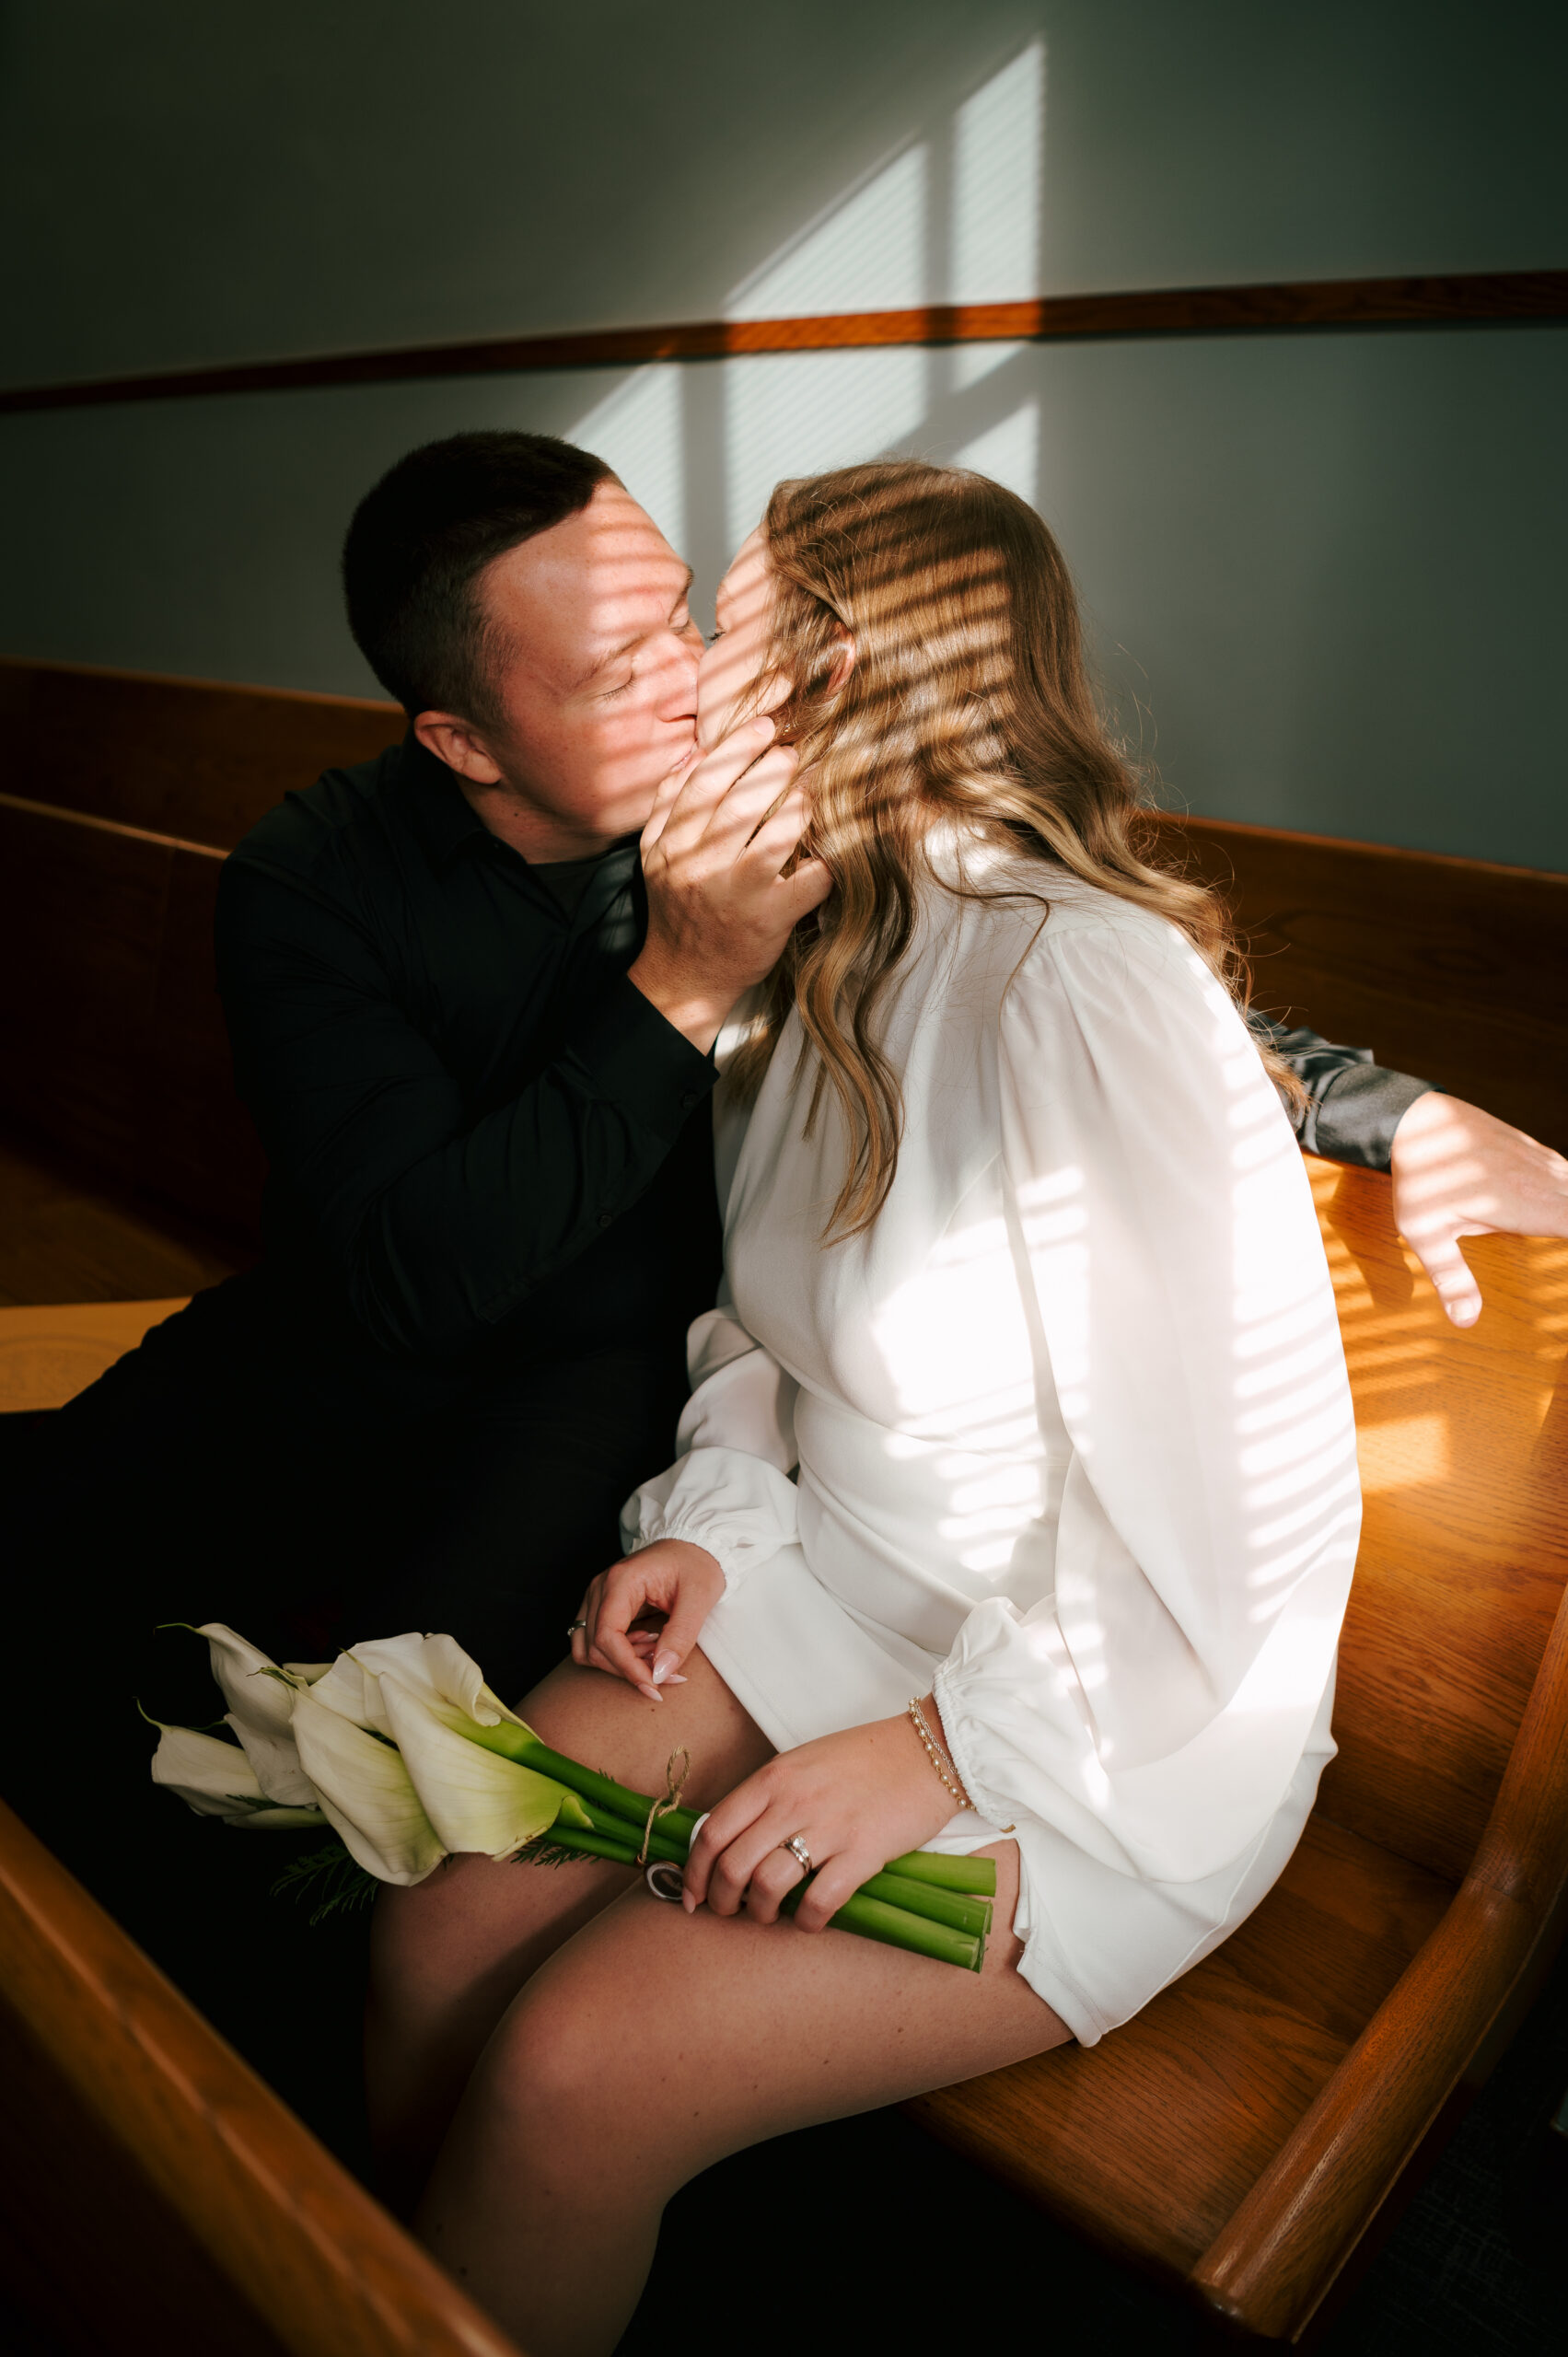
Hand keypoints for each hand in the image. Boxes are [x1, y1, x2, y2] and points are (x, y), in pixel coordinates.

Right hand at [569, 1538, 725, 1701]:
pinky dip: (617, 1654)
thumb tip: (661, 1674)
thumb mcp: (699, 1598)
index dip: (628, 1668)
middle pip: (594, 1646)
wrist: (695, 1547)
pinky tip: (646, 1645)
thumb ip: (680, 1636)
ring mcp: (597, 1596)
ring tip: (655, 1654)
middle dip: (629, 1668)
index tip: (656, 1686)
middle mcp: (601, 1587)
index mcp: (621, 1580)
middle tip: (667, 1672)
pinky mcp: (602, 1605)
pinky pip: (595, 1640)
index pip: (607, 1636)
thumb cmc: (698, 1566)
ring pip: (588, 1647)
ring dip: (619, 1663)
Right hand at [628, 712, 830, 1051]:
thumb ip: (667, 803)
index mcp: (671, 843)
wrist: (683, 976)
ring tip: (810, 793)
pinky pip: (809, 881)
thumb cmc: (677, 907)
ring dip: (801, 805)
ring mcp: (736, 892)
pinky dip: (826, 862)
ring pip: (778, 833)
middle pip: (743, 800)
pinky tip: (832, 850)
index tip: (764, 727)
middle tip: (793, 755)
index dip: (738, 747)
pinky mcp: (769, 919)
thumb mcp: (654, 854)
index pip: (704, 781)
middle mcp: (700, 864)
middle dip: (775, 768)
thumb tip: (694, 754)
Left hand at [683, 1703, 962, 1930]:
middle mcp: (792, 1802)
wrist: (928, 1749)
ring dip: (759, 1912)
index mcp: (772, 1777)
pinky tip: (809, 1919)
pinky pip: (818, 1902)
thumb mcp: (802, 1763)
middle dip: (720, 1900)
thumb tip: (732, 1839)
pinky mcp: (862, 1853)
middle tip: (727, 1911)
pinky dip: (805, 1921)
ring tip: (767, 1914)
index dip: (693, 1872)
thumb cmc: (864, 1757)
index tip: (692, 1895)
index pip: (712, 1832)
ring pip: (767, 1886)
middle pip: (731, 1865)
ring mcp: (827, 1828)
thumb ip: (767, 1796)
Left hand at [1390, 1092, 1567, 1327]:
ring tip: (1555, 1227)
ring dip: (1567, 1207)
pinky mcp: (1533, 1149)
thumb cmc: (1420, 1176)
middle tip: (1554, 1243)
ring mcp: (1540, 1160)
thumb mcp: (1427, 1233)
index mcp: (1528, 1205)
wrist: (1416, 1117)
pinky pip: (1564, 1170)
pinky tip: (1557, 1197)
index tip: (1563, 1257)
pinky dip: (1565, 1187)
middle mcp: (1543, 1181)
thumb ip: (1451, 1276)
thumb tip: (1466, 1320)